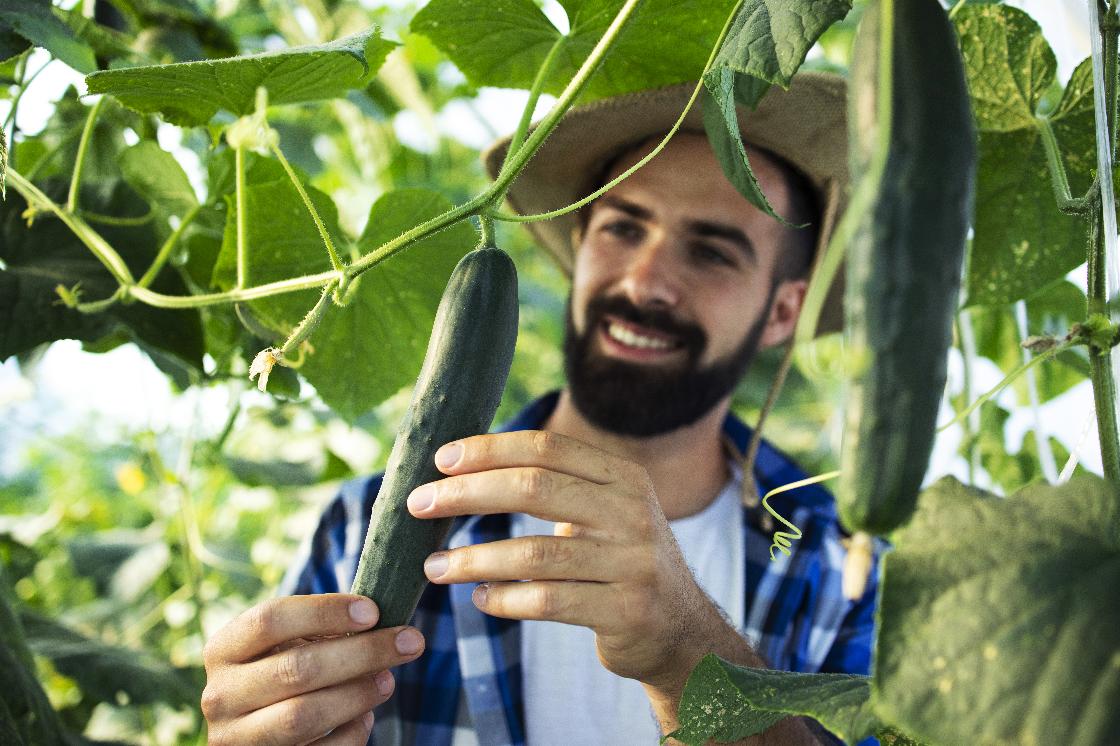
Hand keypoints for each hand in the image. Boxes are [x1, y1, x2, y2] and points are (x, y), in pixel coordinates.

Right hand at [201, 594, 425, 744]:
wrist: (253, 734)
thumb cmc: (281, 675)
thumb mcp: (285, 647)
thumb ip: (320, 632)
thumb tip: (379, 620)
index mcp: (224, 650)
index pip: (270, 620)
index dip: (325, 612)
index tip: (373, 611)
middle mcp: (220, 695)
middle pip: (295, 669)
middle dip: (362, 652)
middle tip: (409, 642)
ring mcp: (235, 738)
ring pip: (303, 716)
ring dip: (356, 695)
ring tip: (388, 680)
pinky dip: (349, 734)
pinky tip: (366, 717)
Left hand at [406, 430, 710, 689]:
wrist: (683, 632)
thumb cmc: (622, 564)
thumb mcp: (607, 513)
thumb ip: (556, 487)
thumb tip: (465, 468)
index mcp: (623, 478)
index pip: (546, 448)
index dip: (489, 450)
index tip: (441, 460)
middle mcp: (633, 513)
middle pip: (535, 488)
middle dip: (467, 494)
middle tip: (420, 505)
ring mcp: (633, 563)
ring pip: (533, 553)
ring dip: (473, 559)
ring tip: (435, 567)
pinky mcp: (626, 612)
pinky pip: (547, 602)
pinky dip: (504, 599)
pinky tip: (481, 598)